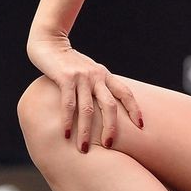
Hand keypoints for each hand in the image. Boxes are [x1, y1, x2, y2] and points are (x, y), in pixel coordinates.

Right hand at [26, 32, 142, 151]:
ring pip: (88, 109)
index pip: (126, 93)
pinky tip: (66, 135)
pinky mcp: (65, 78)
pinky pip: (68, 104)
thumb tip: (104, 107)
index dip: (134, 109)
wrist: (49, 41)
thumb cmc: (68, 61)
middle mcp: (96, 76)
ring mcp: (82, 77)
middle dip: (110, 127)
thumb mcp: (88, 71)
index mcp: (104, 75)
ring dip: (86, 131)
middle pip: (110, 106)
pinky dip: (68, 121)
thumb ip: (96, 85)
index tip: (140, 126)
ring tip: (83, 148)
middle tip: (109, 146)